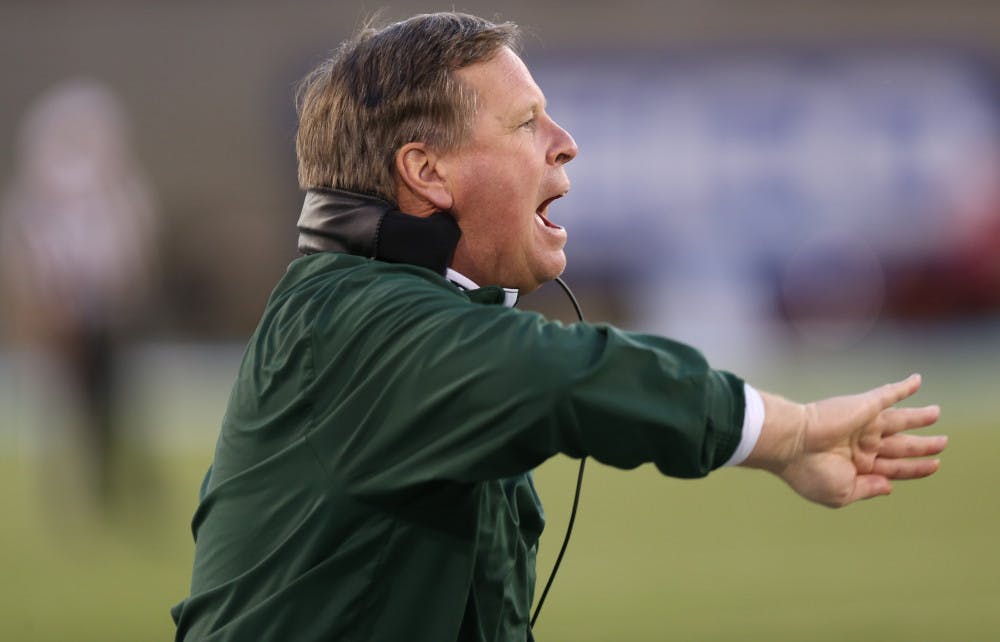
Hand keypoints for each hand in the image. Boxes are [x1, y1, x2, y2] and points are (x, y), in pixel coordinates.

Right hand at [750, 374, 945, 507]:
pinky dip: (902, 388)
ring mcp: (864, 424)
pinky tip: (917, 381)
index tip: (935, 466)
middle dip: (922, 445)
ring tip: (936, 413)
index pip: (893, 468)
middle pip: (900, 445)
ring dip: (918, 417)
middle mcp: (861, 444)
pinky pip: (887, 394)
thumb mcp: (841, 494)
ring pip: (899, 420)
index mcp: (856, 466)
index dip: (915, 468)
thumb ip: (867, 490)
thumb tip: (889, 486)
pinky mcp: (863, 405)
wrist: (791, 443)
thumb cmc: (810, 472)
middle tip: (942, 443)